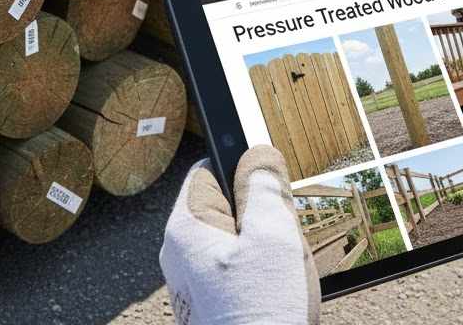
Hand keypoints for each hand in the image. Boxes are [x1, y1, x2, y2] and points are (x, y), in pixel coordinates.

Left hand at [159, 145, 319, 324]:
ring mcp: (194, 284)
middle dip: (262, 219)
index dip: (244, 172)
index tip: (269, 185)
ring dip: (266, 252)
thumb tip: (258, 153)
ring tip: (282, 278)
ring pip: (238, 243)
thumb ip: (265, 187)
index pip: (209, 170)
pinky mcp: (209, 307)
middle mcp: (181, 254)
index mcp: (186, 227)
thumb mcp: (274, 237)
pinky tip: (279, 297)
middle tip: (281, 242)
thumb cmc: (260, 316)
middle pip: (227, 207)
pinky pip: (239, 274)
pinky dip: (261, 279)